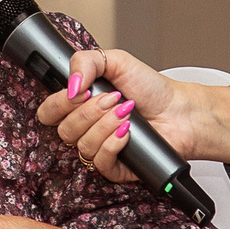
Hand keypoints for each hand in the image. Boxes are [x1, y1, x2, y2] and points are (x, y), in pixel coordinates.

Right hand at [34, 48, 201, 183]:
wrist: (180, 111)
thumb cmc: (151, 88)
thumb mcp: (117, 61)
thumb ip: (85, 61)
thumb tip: (70, 85)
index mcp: (79, 105)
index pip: (49, 112)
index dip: (61, 103)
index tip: (83, 91)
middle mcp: (86, 128)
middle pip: (64, 131)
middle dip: (89, 112)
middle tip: (113, 99)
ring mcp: (99, 148)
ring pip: (82, 146)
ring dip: (105, 126)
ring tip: (126, 113)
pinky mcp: (115, 167)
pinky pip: (100, 163)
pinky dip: (113, 145)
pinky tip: (127, 133)